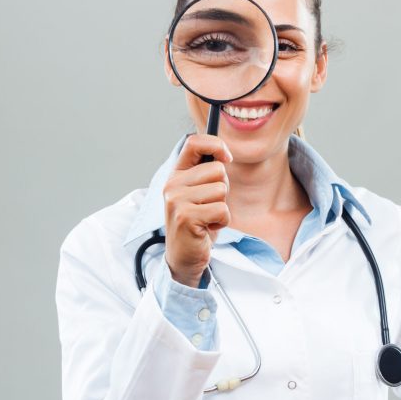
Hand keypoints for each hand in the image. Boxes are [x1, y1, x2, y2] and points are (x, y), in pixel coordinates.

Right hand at [163, 134, 232, 287]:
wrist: (184, 257)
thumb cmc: (198, 222)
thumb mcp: (200, 193)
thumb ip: (207, 173)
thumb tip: (225, 154)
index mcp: (176, 174)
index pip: (194, 143)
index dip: (216, 145)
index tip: (228, 158)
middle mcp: (172, 184)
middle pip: (218, 169)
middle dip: (223, 188)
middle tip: (210, 205)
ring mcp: (177, 200)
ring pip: (221, 190)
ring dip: (222, 207)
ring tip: (207, 218)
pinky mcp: (186, 217)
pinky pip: (222, 209)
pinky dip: (222, 221)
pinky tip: (207, 228)